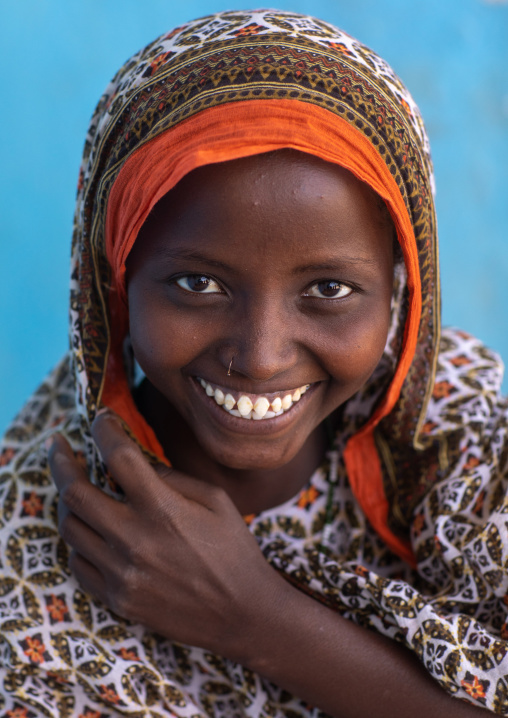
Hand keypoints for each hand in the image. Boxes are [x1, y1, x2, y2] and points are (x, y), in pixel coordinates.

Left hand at [48, 411, 285, 658]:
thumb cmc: (234, 548)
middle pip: (75, 492)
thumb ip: (172, 478)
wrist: (241, 612)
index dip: (104, 429)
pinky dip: (79, 541)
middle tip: (58, 445)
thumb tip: (137, 465)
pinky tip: (91, 529)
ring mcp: (122, 573)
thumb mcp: (215, 499)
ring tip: (76, 487)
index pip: (118, 457)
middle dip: (61, 460)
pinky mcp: (118, 598)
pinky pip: (79, 564)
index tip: (101, 418)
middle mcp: (135, 539)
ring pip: (71, 527)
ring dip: (69, 501)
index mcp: (163, 509)